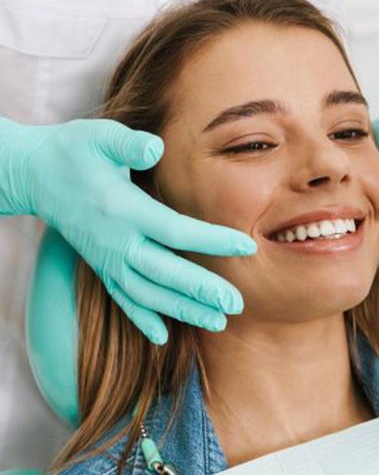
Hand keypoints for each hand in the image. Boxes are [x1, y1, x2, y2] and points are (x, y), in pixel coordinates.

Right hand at [0, 117, 256, 343]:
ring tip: (217, 323)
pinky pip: (122, 299)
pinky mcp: (102, 268)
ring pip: (148, 293)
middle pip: (165, 272)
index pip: (176, 230)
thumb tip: (157, 147)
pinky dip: (141, 319)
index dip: (212, 240)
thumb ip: (128, 145)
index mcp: (124, 209)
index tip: (247, 247)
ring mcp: (108, 259)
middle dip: (201, 290)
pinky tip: (162, 337)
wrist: (36, 176)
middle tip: (236, 304)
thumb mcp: (99, 137)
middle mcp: (117, 241)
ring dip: (182, 310)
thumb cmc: (75, 151)